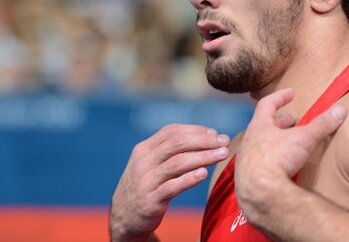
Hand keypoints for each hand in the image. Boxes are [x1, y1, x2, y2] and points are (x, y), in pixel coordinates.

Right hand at [109, 124, 229, 241]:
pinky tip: (204, 174)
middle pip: (177, 143)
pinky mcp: (150, 200)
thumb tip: (204, 137)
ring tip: (222, 154)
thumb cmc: (145, 186)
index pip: (171, 131)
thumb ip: (169, 151)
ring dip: (203, 157)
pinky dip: (189, 179)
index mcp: (144, 149)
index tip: (215, 133)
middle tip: (224, 141)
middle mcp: (143, 162)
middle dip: (203, 140)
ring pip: (177, 163)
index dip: (195, 130)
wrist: (124, 218)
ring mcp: (146, 181)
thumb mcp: (150, 164)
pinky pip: (172, 187)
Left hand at [235, 89, 345, 222]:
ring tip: (289, 143)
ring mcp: (246, 161)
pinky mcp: (249, 179)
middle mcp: (249, 142)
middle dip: (279, 122)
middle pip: (262, 126)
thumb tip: (339, 111)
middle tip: (292, 120)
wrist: (259, 192)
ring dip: (274, 142)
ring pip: (260, 146)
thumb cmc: (276, 158)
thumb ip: (321, 125)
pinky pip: (260, 165)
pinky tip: (282, 167)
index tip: (290, 93)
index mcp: (258, 127)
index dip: (280, 97)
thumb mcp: (303, 138)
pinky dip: (271, 162)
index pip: (266, 104)